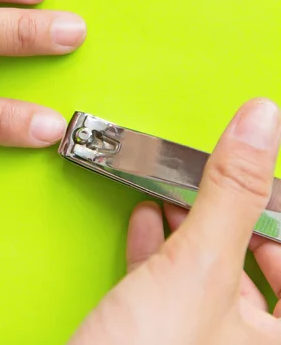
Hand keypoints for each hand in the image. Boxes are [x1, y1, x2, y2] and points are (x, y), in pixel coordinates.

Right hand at [70, 99, 280, 343]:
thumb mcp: (197, 271)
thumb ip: (232, 193)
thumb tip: (262, 122)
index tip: (269, 179)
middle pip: (263, 271)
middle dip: (235, 217)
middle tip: (225, 182)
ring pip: (215, 279)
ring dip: (193, 227)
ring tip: (180, 190)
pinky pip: (173, 291)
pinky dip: (160, 250)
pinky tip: (146, 222)